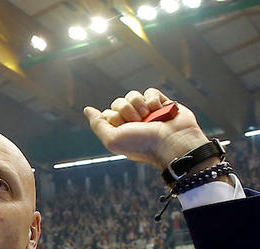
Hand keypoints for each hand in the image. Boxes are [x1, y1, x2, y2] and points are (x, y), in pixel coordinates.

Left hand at [83, 88, 210, 169]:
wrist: (171, 141)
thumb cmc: (142, 145)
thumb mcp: (112, 140)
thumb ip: (98, 125)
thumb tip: (87, 109)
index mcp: (121, 130)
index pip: (108, 113)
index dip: (114, 117)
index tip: (123, 127)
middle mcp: (133, 121)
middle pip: (119, 102)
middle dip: (126, 110)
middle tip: (137, 122)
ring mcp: (147, 111)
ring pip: (133, 95)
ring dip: (139, 105)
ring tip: (149, 117)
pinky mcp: (161, 103)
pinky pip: (150, 91)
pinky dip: (153, 100)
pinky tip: (159, 111)